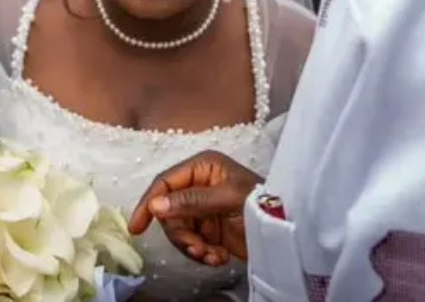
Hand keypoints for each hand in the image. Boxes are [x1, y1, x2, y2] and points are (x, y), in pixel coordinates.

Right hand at [128, 151, 261, 267]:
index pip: (165, 182)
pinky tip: (218, 257)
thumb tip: (156, 204)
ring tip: (213, 256)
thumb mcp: (227, 199)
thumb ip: (191, 200)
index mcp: (202, 167)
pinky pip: (192, 242)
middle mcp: (199, 185)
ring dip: (193, 247)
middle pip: (169, 211)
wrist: (287, 232)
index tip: (137, 227)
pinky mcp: (209, 229)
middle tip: (198, 249)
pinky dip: (202, 253)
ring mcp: (203, 208)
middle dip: (181, 234)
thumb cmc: (262, 204)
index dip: (149, 203)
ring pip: (179, 230)